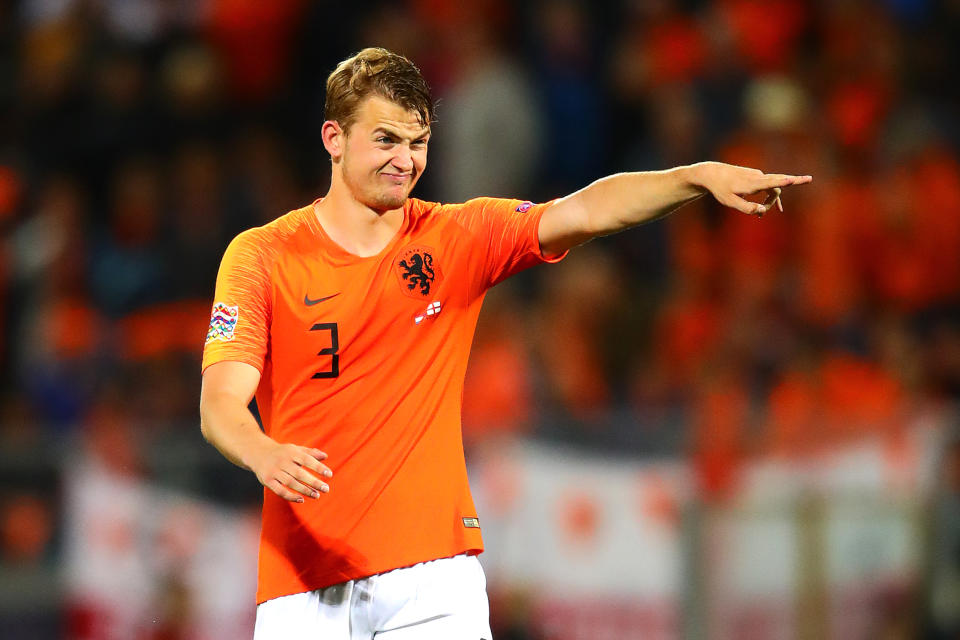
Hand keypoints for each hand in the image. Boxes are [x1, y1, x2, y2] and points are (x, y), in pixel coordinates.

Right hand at [249, 441, 333, 502]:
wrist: (258, 453)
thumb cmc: (282, 452)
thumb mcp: (295, 449)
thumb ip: (310, 453)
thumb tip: (325, 456)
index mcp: (291, 452)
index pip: (307, 459)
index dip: (318, 467)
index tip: (329, 474)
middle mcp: (282, 461)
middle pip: (300, 473)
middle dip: (314, 482)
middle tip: (326, 489)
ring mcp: (274, 471)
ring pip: (291, 483)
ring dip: (304, 490)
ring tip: (316, 495)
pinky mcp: (267, 480)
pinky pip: (280, 490)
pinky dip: (290, 496)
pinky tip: (301, 499)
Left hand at [693, 162, 811, 215]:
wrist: (712, 174)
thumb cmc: (720, 190)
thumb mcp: (730, 202)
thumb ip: (746, 208)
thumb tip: (762, 211)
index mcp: (751, 184)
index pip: (770, 183)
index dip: (782, 182)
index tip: (792, 180)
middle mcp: (757, 177)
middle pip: (778, 180)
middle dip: (794, 181)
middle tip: (810, 179)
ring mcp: (757, 175)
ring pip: (772, 187)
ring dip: (773, 200)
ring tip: (769, 213)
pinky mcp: (755, 176)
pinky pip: (768, 186)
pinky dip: (768, 196)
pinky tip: (766, 207)